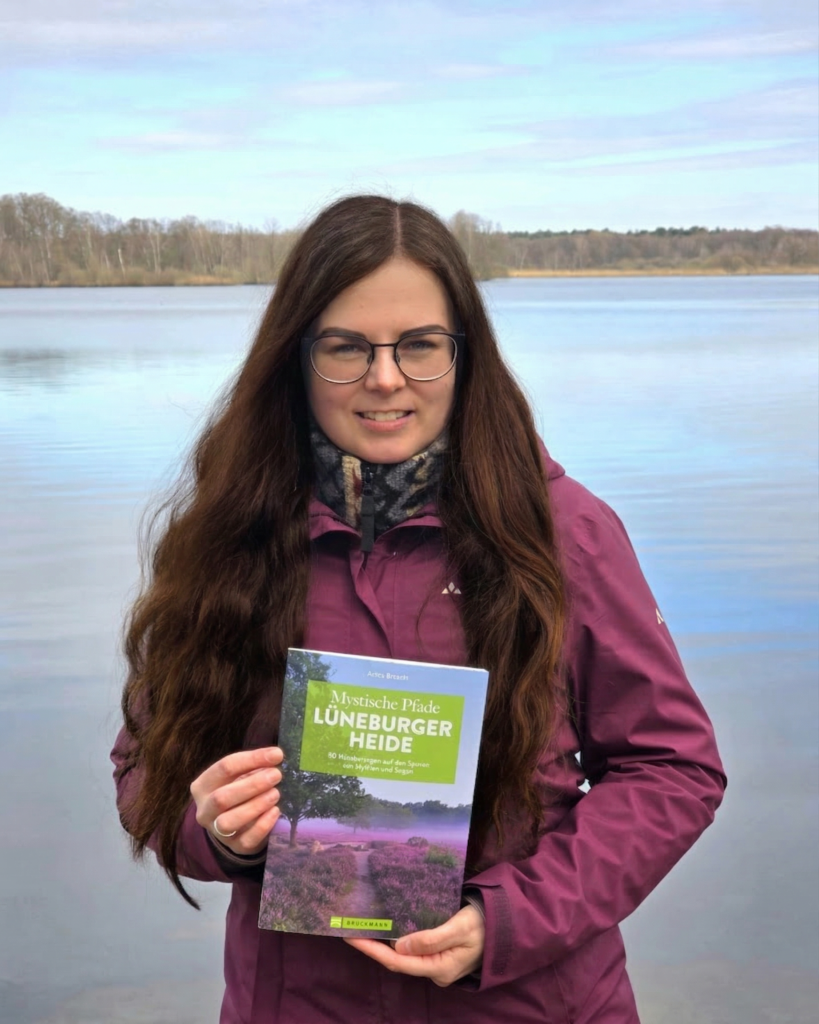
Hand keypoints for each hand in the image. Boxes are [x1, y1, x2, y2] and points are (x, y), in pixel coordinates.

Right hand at [190, 747, 282, 856]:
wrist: (238, 822)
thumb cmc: (239, 789)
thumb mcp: (241, 774)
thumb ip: (254, 765)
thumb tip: (275, 756)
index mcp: (203, 786)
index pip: (224, 768)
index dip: (252, 759)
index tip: (276, 755)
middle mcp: (205, 810)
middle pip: (221, 798)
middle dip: (252, 785)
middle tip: (276, 775)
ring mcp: (217, 831)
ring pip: (229, 822)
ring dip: (255, 806)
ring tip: (275, 793)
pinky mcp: (235, 847)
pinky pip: (246, 840)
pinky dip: (262, 825)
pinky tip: (275, 811)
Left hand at [344, 904, 484, 986]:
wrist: (506, 926)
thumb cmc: (483, 925)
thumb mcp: (459, 928)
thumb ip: (430, 938)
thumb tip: (399, 945)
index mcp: (439, 968)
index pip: (397, 961)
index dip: (372, 950)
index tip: (352, 937)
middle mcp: (435, 971)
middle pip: (397, 961)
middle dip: (373, 946)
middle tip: (351, 929)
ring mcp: (437, 965)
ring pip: (404, 955)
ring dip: (383, 943)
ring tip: (364, 926)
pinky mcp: (439, 955)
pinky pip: (413, 949)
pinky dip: (397, 939)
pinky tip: (387, 928)